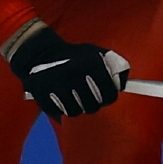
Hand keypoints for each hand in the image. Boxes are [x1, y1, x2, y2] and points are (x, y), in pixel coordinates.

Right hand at [7, 24, 128, 119]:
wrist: (39, 52)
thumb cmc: (72, 55)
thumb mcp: (94, 53)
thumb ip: (113, 64)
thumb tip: (123, 83)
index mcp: (91, 64)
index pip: (109, 95)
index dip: (109, 98)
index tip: (106, 98)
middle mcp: (75, 74)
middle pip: (92, 107)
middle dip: (92, 104)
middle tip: (89, 99)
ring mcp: (58, 85)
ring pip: (75, 111)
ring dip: (76, 107)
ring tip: (74, 98)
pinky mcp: (42, 93)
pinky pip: (58, 112)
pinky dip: (60, 109)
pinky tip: (60, 99)